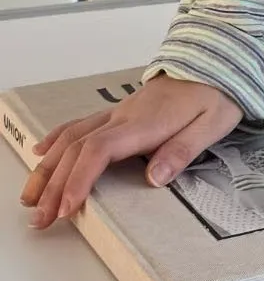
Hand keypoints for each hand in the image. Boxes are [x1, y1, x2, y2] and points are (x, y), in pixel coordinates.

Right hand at [19, 74, 243, 229]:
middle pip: (77, 149)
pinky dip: (56, 139)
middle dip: (54, 185)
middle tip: (42, 219)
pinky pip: (79, 123)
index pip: (100, 150)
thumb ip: (183, 149)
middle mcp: (124, 117)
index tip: (68, 208)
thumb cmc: (215, 95)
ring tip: (31, 199)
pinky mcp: (119, 112)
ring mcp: (118, 113)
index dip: (80, 179)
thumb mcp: (212, 124)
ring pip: (71, 138)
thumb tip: (155, 177)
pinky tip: (40, 153)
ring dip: (48, 168)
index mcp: (145, 123)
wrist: (215, 61)